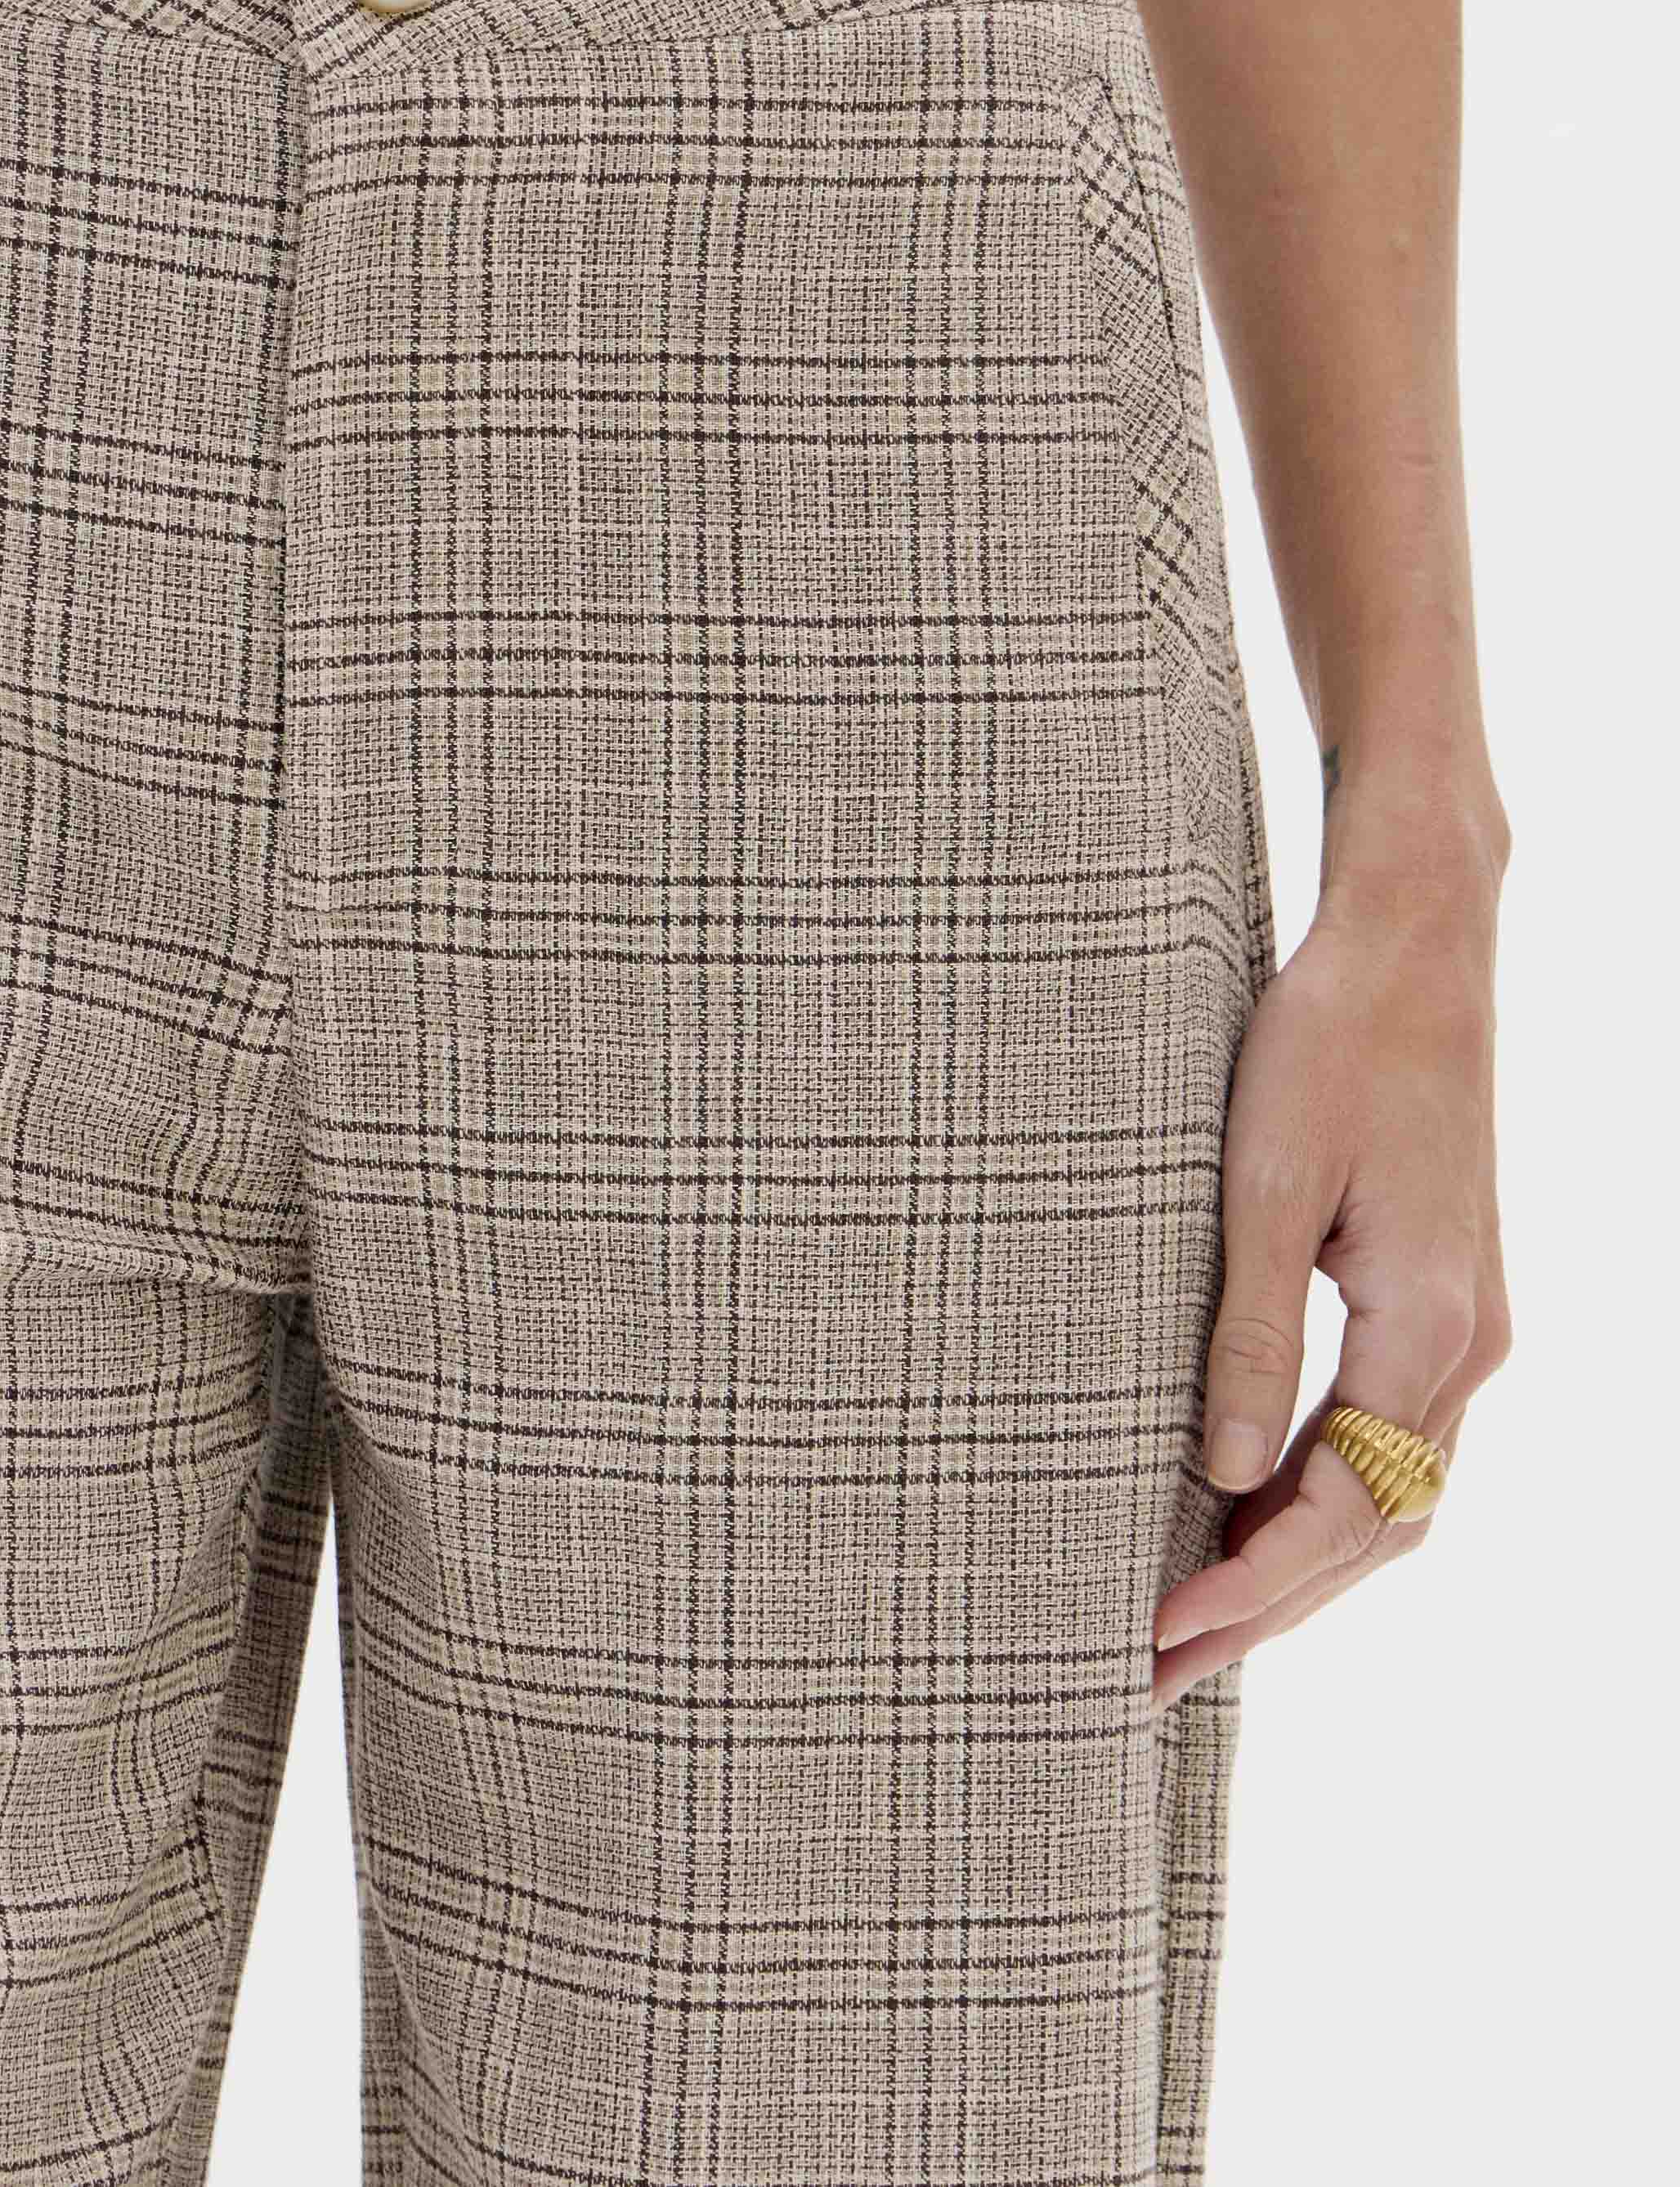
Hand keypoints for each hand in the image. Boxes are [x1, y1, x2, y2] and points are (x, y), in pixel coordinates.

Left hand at [1150, 829, 1511, 1709]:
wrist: (1414, 943)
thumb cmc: (1332, 1039)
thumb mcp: (1265, 1184)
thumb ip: (1245, 1335)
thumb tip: (1215, 1474)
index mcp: (1431, 1323)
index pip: (1347, 1507)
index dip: (1250, 1585)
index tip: (1153, 1635)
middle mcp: (1467, 1344)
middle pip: (1379, 1528)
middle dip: (1268, 1608)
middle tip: (1152, 1675)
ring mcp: (1463, 1325)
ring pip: (1389, 1495)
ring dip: (1295, 1565)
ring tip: (1189, 1625)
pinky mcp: (1435, 1298)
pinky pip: (1386, 1437)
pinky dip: (1317, 1496)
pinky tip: (1242, 1516)